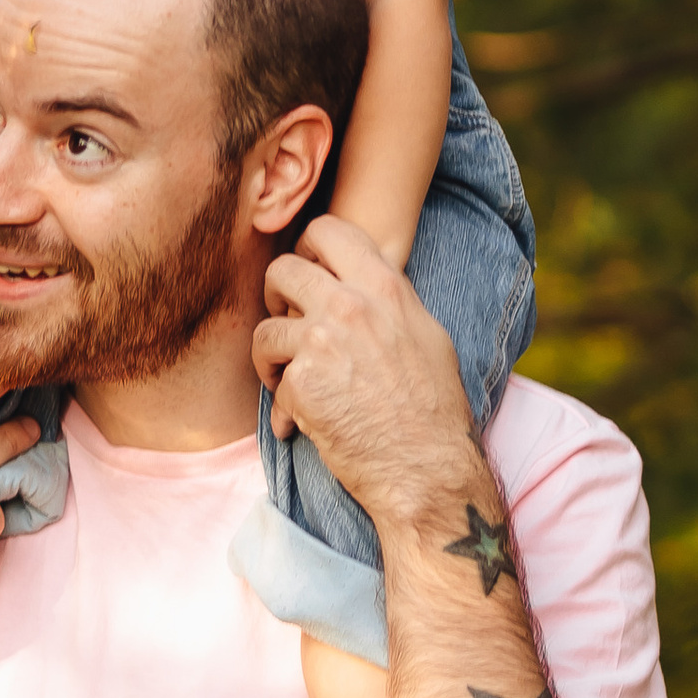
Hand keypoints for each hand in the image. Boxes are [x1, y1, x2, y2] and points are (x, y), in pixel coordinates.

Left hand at [253, 215, 477, 530]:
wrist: (426, 468)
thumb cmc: (432, 408)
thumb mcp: (425, 336)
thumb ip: (387, 302)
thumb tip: (358, 284)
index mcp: (385, 287)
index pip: (327, 230)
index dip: (306, 249)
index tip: (308, 275)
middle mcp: (351, 305)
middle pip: (282, 270)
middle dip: (277, 298)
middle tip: (289, 326)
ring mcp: (322, 342)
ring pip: (265, 329)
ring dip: (271, 357)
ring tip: (291, 381)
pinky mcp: (301, 382)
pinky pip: (273, 379)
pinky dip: (282, 400)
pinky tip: (303, 419)